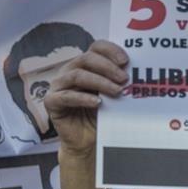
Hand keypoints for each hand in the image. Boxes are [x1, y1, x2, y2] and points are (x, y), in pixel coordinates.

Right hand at [43, 40, 128, 155]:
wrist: (88, 141)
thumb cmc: (101, 115)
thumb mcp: (112, 95)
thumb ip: (118, 82)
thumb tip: (135, 73)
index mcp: (85, 64)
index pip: (96, 47)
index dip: (110, 51)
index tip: (126, 61)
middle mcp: (69, 71)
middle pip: (86, 58)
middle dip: (108, 67)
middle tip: (124, 79)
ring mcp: (58, 85)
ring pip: (77, 75)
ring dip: (100, 82)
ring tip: (116, 91)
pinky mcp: (52, 102)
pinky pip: (66, 96)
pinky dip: (83, 98)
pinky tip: (98, 103)